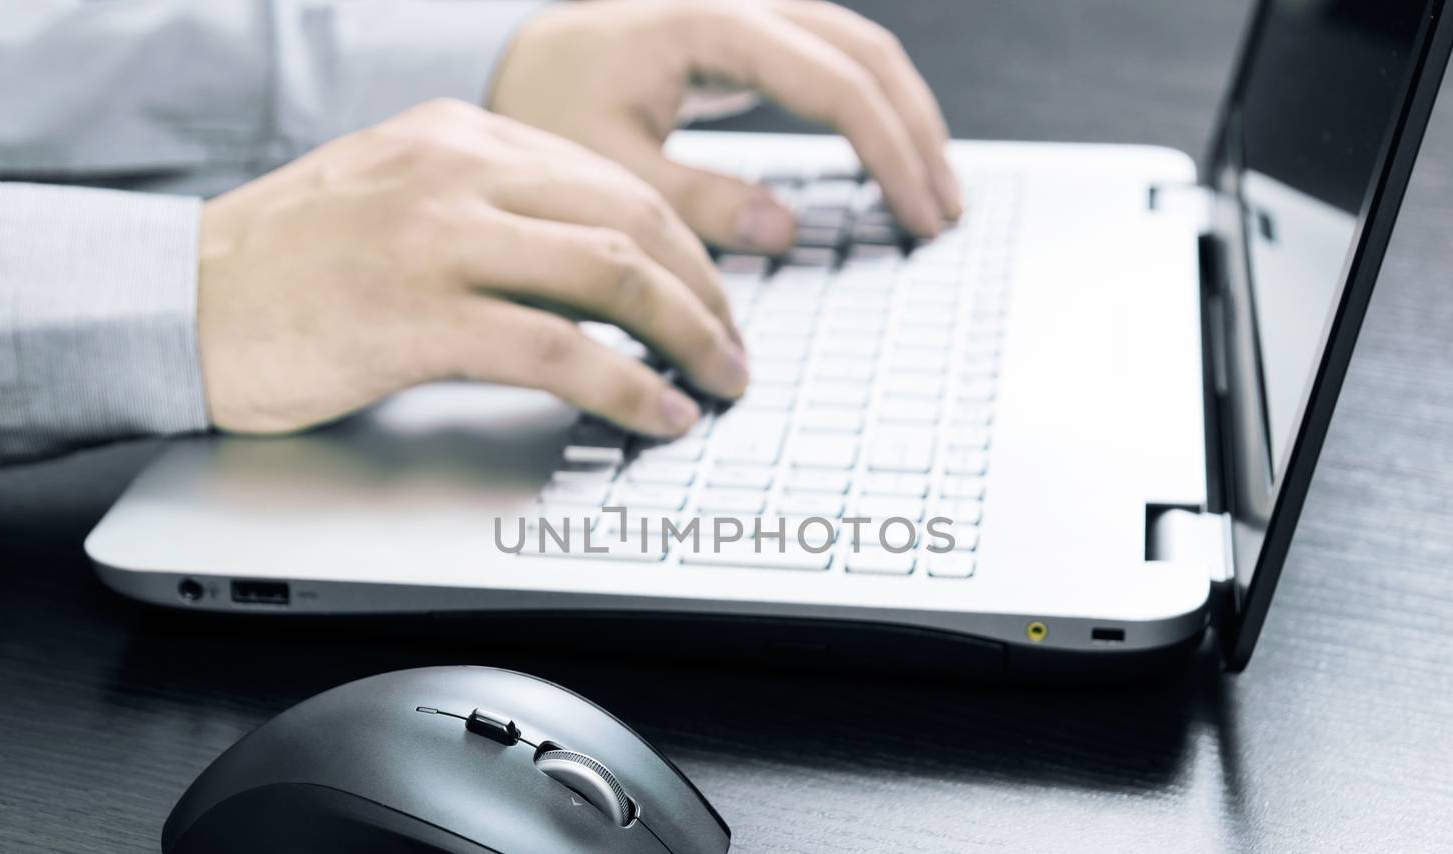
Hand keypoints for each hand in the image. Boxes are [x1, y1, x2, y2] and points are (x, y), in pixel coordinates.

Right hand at [197, 100, 744, 437]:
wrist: (171, 301)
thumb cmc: (282, 268)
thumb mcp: (397, 203)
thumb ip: (490, 217)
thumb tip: (592, 271)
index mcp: (457, 137)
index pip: (612, 180)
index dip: (687, 246)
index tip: (716, 296)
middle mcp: (456, 171)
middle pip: (632, 219)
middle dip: (707, 292)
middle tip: (737, 348)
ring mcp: (436, 240)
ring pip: (612, 274)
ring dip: (688, 336)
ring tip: (721, 382)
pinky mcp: (416, 316)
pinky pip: (558, 351)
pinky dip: (627, 388)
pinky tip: (660, 414)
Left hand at [489, 0, 960, 254]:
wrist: (509, 63)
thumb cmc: (546, 112)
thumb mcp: (609, 171)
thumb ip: (697, 202)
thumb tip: (787, 231)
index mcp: (708, 22)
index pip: (835, 82)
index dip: (890, 152)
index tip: (919, 216)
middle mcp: (738, 0)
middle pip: (866, 54)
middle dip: (916, 135)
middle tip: (943, 215)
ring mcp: (746, 10)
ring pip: (857, 48)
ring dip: (904, 117)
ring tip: (930, 190)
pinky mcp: (743, 34)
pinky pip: (829, 58)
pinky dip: (868, 106)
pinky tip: (885, 154)